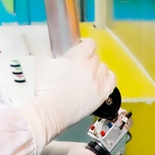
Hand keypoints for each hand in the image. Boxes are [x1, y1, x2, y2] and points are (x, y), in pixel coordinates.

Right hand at [15, 39, 114, 153]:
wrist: (50, 111)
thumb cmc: (46, 89)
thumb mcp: (42, 63)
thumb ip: (49, 52)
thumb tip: (53, 50)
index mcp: (78, 57)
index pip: (89, 43)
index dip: (84, 45)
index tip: (80, 48)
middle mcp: (91, 67)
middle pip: (95, 57)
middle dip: (86, 59)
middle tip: (77, 67)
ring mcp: (98, 81)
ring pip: (103, 68)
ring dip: (96, 70)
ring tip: (86, 77)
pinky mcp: (102, 94)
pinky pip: (112, 80)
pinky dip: (107, 79)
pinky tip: (99, 81)